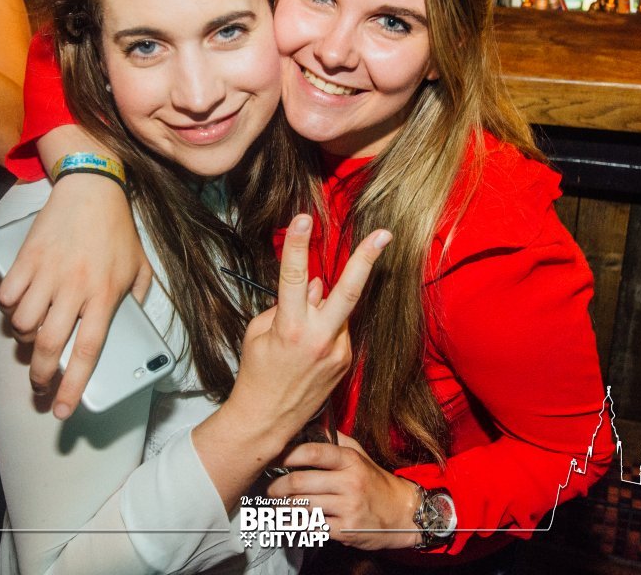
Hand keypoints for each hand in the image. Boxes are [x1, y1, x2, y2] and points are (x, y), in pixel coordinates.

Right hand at [0, 174, 151, 419]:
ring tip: (30, 336)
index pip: (87, 352)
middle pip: (48, 346)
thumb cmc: (118, 229)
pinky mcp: (26, 257)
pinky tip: (17, 305)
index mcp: (105, 296)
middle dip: (39, 375)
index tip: (61, 410)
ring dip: (22, 338)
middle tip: (38, 384)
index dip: (73, 386)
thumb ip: (139, 299)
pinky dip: (8, 307)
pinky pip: (7, 295)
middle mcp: (75, 289)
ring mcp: (48, 273)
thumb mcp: (141, 266)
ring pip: (21, 324)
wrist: (92, 187)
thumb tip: (133, 324)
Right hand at [224, 215, 391, 448]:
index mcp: (290, 328)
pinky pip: (338, 329)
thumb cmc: (256, 374)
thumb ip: (288, 305)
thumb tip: (315, 285)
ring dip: (324, 308)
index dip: (298, 244)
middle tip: (384, 233)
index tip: (303, 219)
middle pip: (348, 291)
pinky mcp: (345, 362)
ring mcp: (337, 352)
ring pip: (338, 310)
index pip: (294, 276)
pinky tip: (306, 349)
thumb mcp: (259, 333)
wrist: (267, 421)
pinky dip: (325, 326)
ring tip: (298, 338)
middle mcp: (319, 338)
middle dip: (367, 258)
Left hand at [267, 432, 421, 550]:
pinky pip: (311, 527)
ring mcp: (347, 508)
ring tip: (276, 505)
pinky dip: (297, 525)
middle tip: (270, 489)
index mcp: (350, 461)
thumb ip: (337, 441)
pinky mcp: (345, 530)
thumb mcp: (361, 456)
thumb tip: (313, 426)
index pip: (313, 453)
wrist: (403, 514)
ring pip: (302, 506)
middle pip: (300, 483)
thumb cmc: (376, 483)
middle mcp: (349, 483)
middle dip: (277, 487)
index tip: (273, 459)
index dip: (288, 455)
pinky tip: (291, 521)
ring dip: (283, 507)